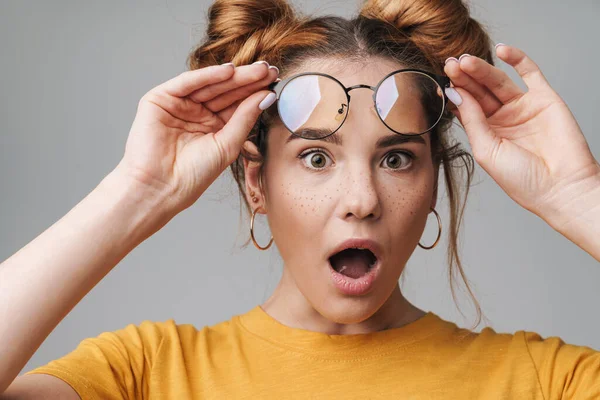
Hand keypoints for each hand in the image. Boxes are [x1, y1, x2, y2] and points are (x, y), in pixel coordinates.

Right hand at [114, 62, 277, 215]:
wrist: (161, 189)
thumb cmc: (193, 175)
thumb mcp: (228, 145)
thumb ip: (245, 118)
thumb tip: (267, 96)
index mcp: (213, 125)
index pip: (237, 103)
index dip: (256, 92)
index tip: (276, 82)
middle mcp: (196, 112)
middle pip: (226, 91)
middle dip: (248, 80)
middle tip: (271, 70)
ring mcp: (178, 104)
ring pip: (210, 84)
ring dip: (234, 76)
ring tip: (257, 70)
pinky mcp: (160, 99)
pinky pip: (187, 83)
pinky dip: (207, 76)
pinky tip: (229, 71)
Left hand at [443, 44, 599, 219]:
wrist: (561, 188)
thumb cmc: (523, 180)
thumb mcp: (487, 150)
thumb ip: (472, 121)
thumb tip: (456, 94)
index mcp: (486, 133)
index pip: (465, 107)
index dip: (454, 94)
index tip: (441, 82)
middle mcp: (502, 118)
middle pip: (478, 91)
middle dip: (464, 77)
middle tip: (450, 64)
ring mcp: (522, 107)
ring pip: (497, 81)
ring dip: (481, 69)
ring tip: (466, 60)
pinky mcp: (544, 98)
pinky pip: (529, 72)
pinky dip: (516, 59)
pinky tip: (501, 50)